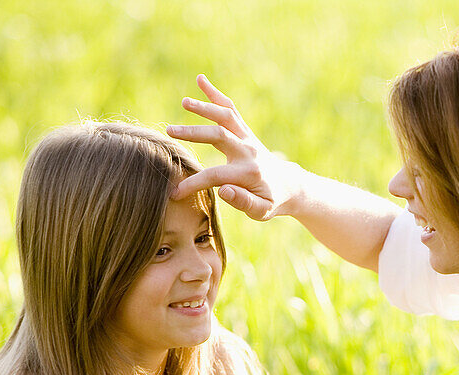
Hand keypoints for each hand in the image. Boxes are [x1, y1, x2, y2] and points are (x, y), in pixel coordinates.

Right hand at [167, 74, 303, 219]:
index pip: (215, 176)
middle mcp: (248, 151)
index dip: (194, 184)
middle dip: (194, 132)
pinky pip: (231, 110)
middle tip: (170, 130)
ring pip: (226, 117)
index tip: (175, 192)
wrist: (289, 184)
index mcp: (248, 172)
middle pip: (219, 135)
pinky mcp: (245, 131)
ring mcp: (247, 138)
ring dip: (205, 107)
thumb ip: (244, 202)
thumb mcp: (262, 210)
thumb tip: (223, 191)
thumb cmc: (271, 201)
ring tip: (185, 102)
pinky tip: (201, 80)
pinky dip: (216, 95)